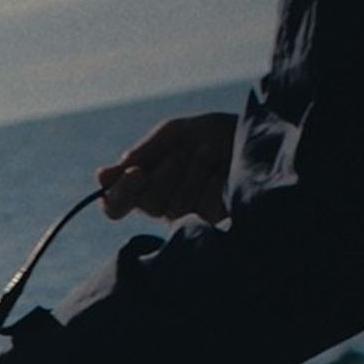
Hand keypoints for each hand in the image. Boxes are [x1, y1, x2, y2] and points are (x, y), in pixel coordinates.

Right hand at [97, 111, 236, 224]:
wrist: (262, 140)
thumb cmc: (219, 136)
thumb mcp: (177, 135)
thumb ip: (144, 154)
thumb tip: (101, 178)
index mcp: (150, 186)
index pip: (116, 205)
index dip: (120, 194)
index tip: (135, 173)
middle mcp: (167, 207)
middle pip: (146, 204)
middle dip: (165, 174)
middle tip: (183, 153)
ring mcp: (192, 221)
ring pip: (174, 207)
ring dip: (192, 173)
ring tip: (211, 154)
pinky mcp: (217, 229)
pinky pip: (201, 210)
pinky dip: (212, 182)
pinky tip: (226, 172)